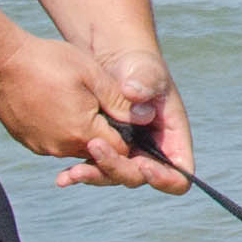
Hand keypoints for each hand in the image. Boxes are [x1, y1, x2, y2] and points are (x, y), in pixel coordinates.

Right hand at [0, 39, 187, 192]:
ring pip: (75, 148)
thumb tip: (148, 119)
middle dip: (105, 135)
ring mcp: (42, 147)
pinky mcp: (28, 142)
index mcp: (83, 132)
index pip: (119, 149)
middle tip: (100, 105)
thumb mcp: (91, 74)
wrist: (1, 62)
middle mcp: (62, 148)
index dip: (128, 135)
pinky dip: (60, 130)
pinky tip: (57, 106)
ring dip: (82, 132)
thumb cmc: (49, 62)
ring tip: (77, 102)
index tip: (126, 117)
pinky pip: (54, 143)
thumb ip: (119, 101)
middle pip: (98, 151)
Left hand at [57, 46, 190, 193]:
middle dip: (117, 169)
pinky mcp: (107, 152)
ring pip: (114, 177)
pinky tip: (63, 177)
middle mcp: (152, 153)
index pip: (179, 173)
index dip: (163, 178)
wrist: (115, 64)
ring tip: (71, 172)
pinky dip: (80, 173)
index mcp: (172, 139)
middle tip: (95, 147)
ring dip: (94, 175)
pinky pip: (96, 169)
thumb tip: (133, 94)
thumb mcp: (147, 71)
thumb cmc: (139, 67)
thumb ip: (145, 82)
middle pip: (139, 177)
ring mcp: (128, 155)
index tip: (142, 165)